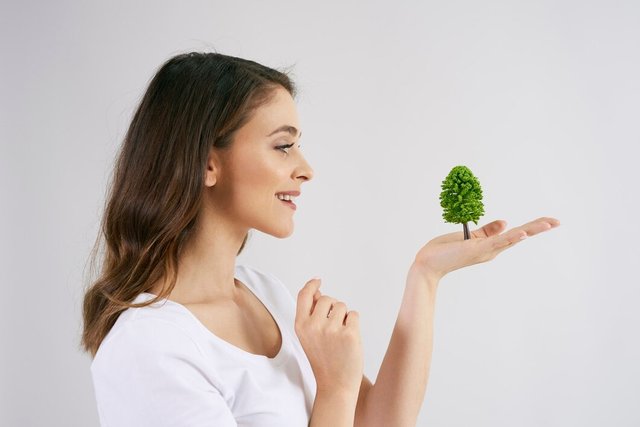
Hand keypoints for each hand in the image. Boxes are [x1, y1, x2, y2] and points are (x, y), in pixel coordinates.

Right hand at [294, 279, 363, 396]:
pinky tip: (348, 339)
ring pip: (342, 306)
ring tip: (340, 336)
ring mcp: (331, 329)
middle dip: (333, 307)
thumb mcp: (309, 336)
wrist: (335, 385)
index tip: (318, 280)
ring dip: (344, 317)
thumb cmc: (323, 359)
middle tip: (333, 327)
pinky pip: (354, 315)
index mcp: (301, 326)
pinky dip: (353, 324)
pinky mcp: (349, 333)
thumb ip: (311, 314)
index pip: (304, 296)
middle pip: (327, 299)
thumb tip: (316, 292)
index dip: (311, 285)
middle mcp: (314, 325)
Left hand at [413, 216, 560, 280]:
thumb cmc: (445, 251)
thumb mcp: (469, 237)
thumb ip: (487, 230)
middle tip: (558, 221)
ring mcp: (486, 251)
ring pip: (513, 238)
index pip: (515, 234)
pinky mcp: (477, 250)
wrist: (427, 264)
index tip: (549, 220)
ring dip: (531, 230)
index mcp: (490, 246)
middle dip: (539, 227)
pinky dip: (509, 238)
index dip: (532, 227)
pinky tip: (522, 233)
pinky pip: (496, 242)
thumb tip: (506, 222)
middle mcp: (492, 250)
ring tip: (549, 224)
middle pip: (520, 236)